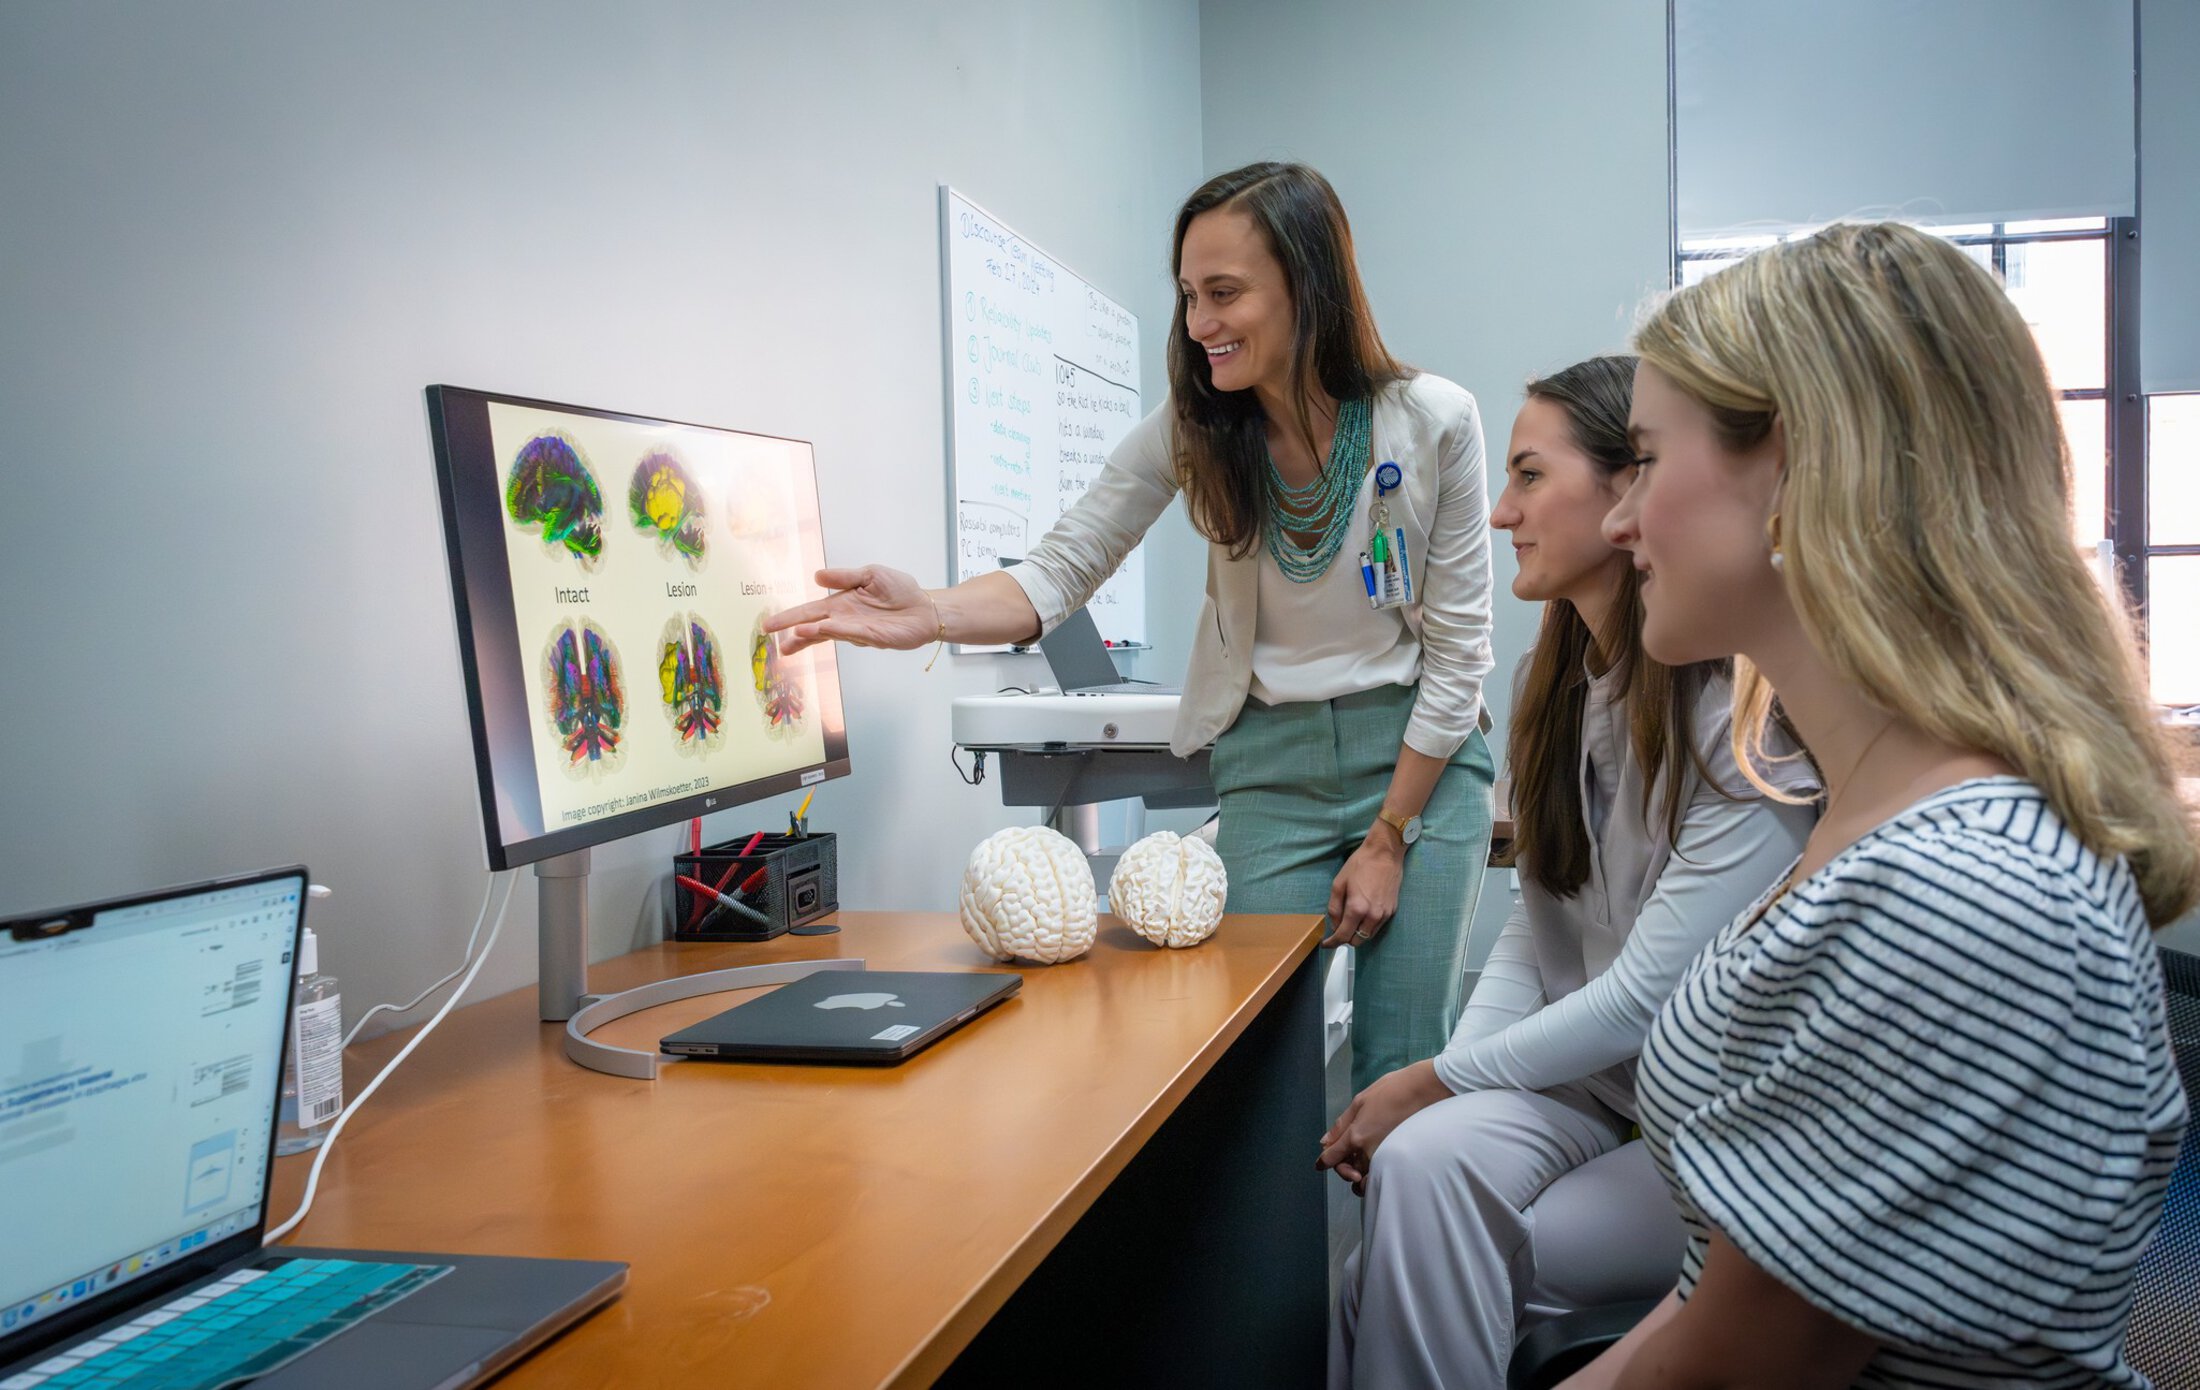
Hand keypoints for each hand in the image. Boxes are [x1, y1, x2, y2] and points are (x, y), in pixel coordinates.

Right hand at [763, 566, 938, 654]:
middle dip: (792, 632)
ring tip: (794, 635)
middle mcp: (844, 620)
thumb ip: (844, 576)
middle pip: (812, 627)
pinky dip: (836, 631)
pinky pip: (851, 633)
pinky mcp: (873, 637)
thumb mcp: (870, 574)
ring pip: (829, 633)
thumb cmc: (900, 590)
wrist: (925, 607)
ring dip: (811, 634)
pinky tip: (822, 629)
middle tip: (772, 639)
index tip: (768, 625)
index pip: (809, 612)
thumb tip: (817, 576)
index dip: (789, 618)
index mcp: (840, 604)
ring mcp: (857, 631)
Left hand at [1316, 1059, 1451, 1193]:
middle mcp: (1369, 1151)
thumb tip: (1325, 1141)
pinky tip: (1375, 1163)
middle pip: (1347, 1171)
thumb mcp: (1361, 1101)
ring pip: (1365, 1178)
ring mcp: (1385, 1157)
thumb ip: (1342, 1124)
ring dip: (1358, 1175)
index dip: (1323, 1162)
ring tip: (1360, 1164)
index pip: (1332, 1158)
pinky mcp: (1399, 1158)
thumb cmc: (1393, 1090)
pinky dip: (1374, 1175)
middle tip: (1344, 1159)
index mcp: (1356, 1136)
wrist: (1425, 1091)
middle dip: (1342, 1168)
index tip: (1320, 1165)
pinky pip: (1381, 1175)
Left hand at [1320, 828, 1402, 948]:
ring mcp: (1385, 915)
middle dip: (1345, 938)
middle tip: (1338, 928)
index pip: (1343, 936)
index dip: (1332, 943)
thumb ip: (1334, 908)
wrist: (1385, 854)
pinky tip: (1363, 914)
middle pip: (1357, 941)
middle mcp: (1373, 916)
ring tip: (1350, 921)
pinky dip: (1368, 926)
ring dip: (1357, 933)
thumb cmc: (1359, 865)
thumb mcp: (1339, 884)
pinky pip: (1377, 927)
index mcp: (1357, 909)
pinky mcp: (1392, 911)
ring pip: (1368, 936)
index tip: (1326, 944)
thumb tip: (1334, 925)